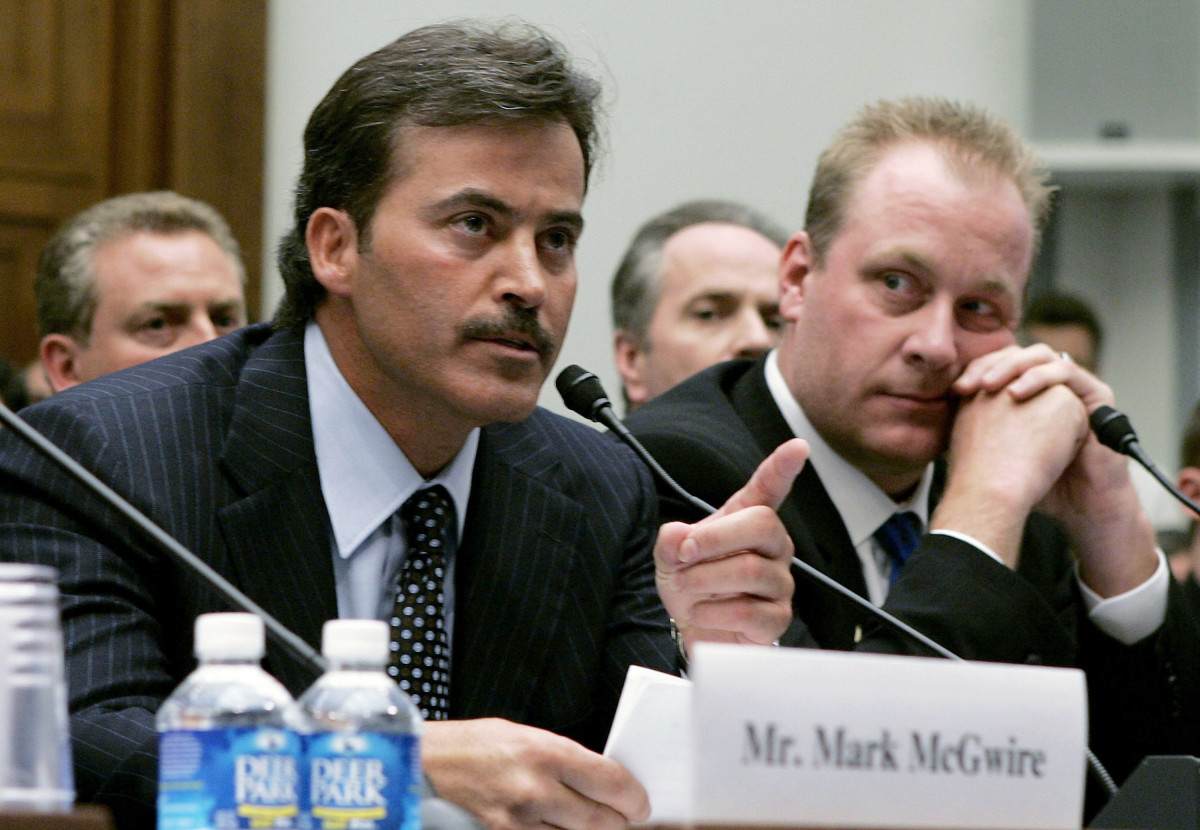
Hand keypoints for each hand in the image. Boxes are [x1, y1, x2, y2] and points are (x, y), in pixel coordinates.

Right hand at [423, 718, 648, 829]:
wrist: (423, 764)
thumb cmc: (473, 744)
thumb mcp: (525, 735)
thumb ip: (563, 758)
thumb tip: (599, 780)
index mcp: (548, 752)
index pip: (613, 782)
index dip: (635, 798)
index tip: (640, 804)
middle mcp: (538, 788)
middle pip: (603, 821)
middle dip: (619, 822)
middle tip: (623, 820)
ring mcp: (520, 820)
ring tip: (588, 822)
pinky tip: (557, 828)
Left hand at [654, 438, 807, 651]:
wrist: (695, 630)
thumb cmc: (692, 584)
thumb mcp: (670, 556)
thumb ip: (670, 541)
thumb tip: (679, 537)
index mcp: (747, 521)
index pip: (770, 489)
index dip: (783, 467)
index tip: (798, 447)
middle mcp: (772, 547)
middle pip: (763, 524)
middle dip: (715, 538)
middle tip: (683, 554)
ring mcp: (779, 583)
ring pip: (751, 570)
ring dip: (705, 578)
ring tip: (685, 586)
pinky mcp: (777, 618)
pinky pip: (749, 612)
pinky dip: (713, 611)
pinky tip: (702, 611)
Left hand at [951, 344, 1156, 594]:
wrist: (1076, 506)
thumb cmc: (1036, 483)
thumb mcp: (997, 451)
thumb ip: (977, 426)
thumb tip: (935, 412)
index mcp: (1027, 392)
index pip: (999, 365)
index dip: (975, 371)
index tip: (953, 390)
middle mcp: (1051, 385)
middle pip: (1018, 354)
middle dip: (991, 364)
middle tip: (969, 383)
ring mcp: (1075, 387)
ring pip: (1042, 356)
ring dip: (1013, 367)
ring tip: (991, 387)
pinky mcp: (1097, 395)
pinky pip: (1069, 371)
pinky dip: (1040, 377)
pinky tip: (1017, 394)